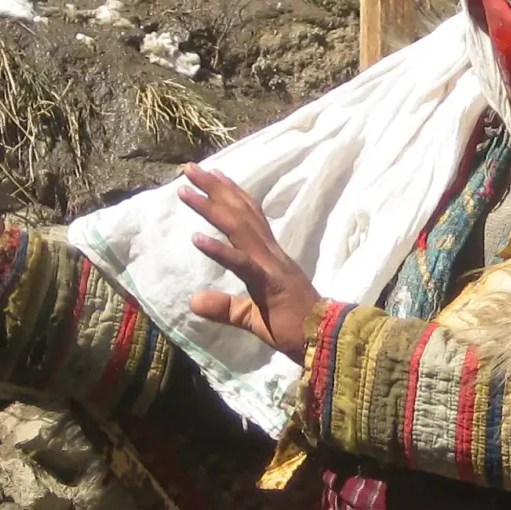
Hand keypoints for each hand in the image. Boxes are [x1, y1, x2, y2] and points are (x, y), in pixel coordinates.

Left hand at [179, 164, 321, 358]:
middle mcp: (270, 253)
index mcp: (270, 257)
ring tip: (185, 192)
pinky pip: (241, 263)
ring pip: (238, 229)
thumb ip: (225, 308)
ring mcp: (270, 265)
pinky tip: (196, 238)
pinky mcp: (268, 283)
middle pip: (240, 213)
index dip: (233, 195)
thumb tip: (194, 302)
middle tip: (190, 168)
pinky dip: (219, 250)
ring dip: (211, 208)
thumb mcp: (252, 317)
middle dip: (214, 189)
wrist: (325, 340)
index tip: (214, 175)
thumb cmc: (295, 328)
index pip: (250, 218)